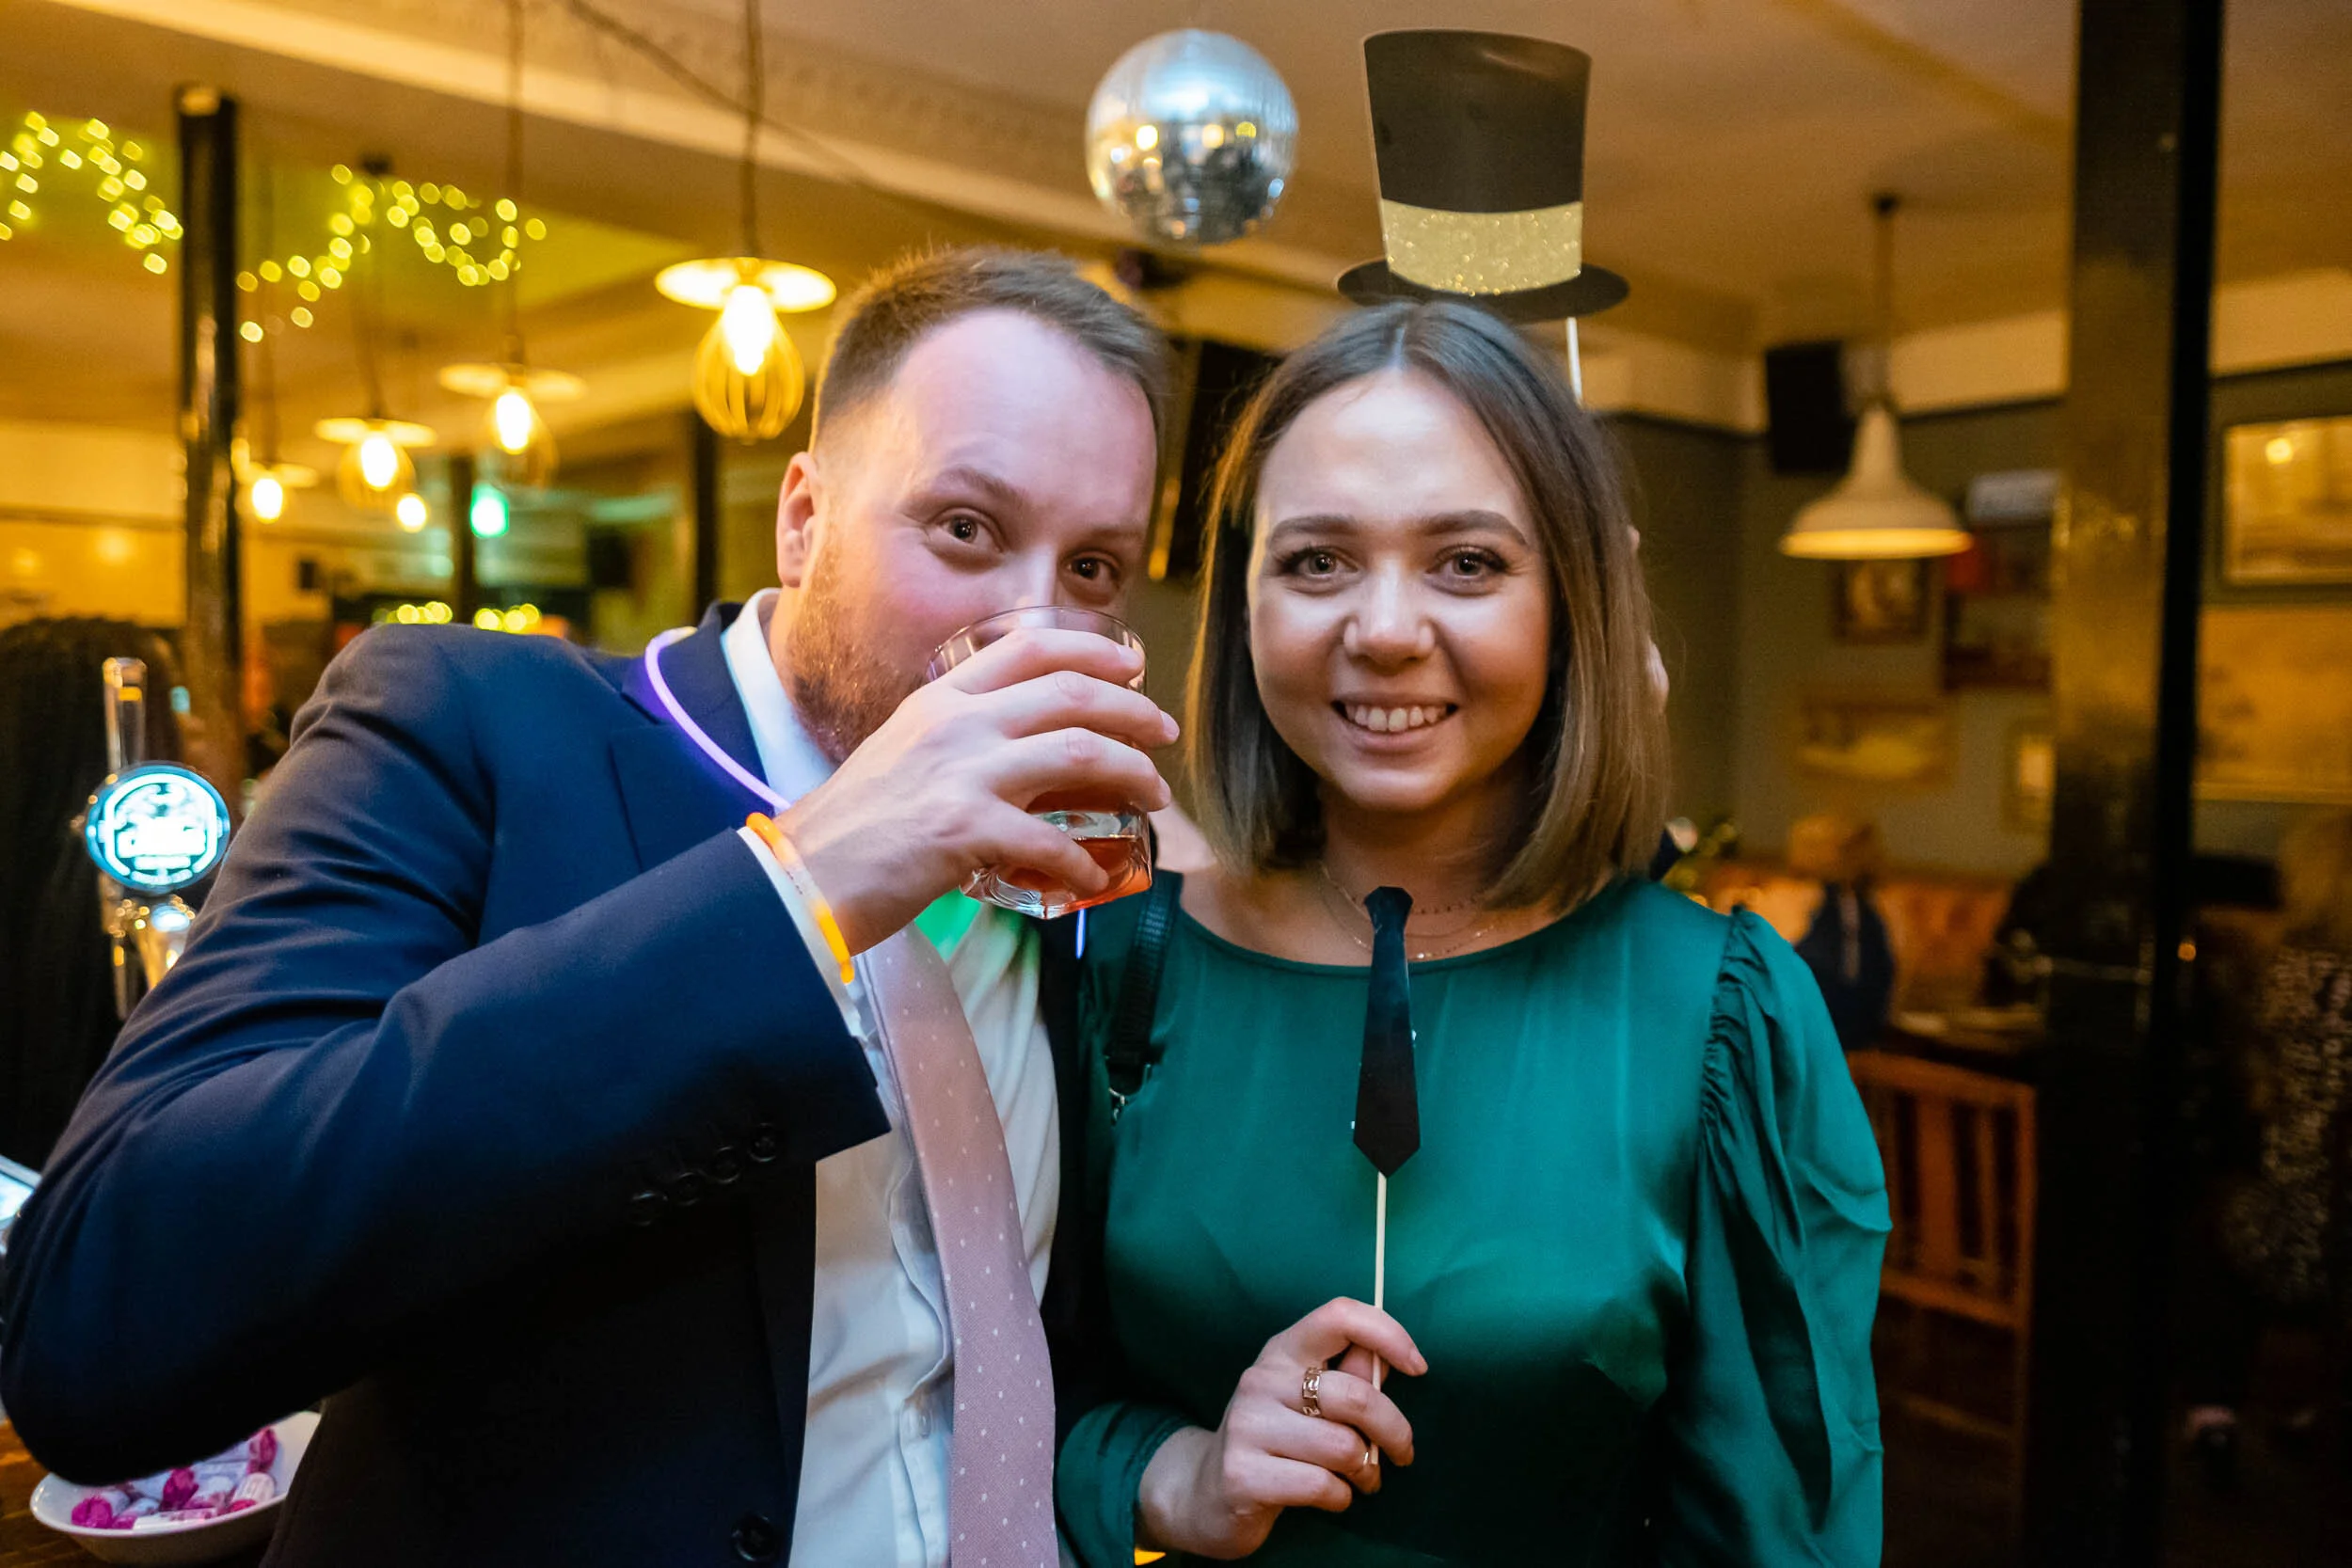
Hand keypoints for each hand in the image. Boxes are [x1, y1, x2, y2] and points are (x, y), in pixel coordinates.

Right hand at [776, 628, 1176, 950]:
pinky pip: (1050, 840)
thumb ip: (954, 741)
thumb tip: (1014, 756)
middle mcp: (955, 725)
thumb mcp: (902, 754)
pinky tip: (1095, 879)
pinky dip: (1083, 862)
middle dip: (1133, 710)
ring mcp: (961, 774)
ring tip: (1155, 799)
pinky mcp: (964, 830)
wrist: (800, 878)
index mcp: (940, 701)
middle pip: (1070, 693)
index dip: (1092, 650)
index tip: (1131, 669)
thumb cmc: (851, 829)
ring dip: (1131, 773)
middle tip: (1164, 733)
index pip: (1029, 646)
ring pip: (1077, 752)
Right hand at [1136, 1298, 1423, 1559]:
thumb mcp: (1306, 1399)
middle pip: (1356, 1396)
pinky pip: (1322, 1485)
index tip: (1419, 1367)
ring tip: (1362, 1479)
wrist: (1206, 1493)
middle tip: (1402, 1453)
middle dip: (1394, 1430)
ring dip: (1367, 1471)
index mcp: (1283, 1350)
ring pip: (1343, 1447)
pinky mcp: (1243, 1475)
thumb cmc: (1275, 1440)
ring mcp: (1247, 1426)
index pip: (1339, 1315)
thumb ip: (1349, 1376)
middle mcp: (1261, 1380)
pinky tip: (1332, 1497)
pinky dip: (1341, 1497)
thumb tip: (1394, 1358)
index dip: (1388, 1334)